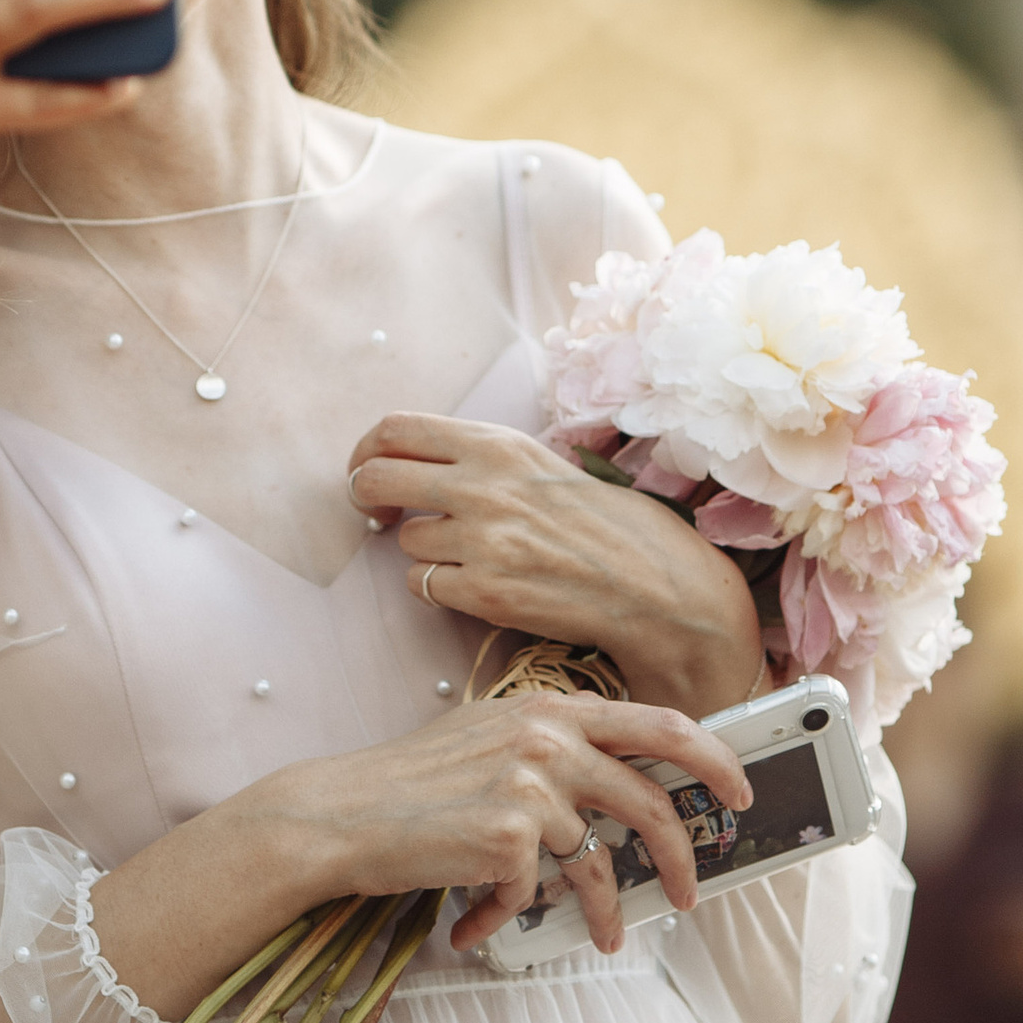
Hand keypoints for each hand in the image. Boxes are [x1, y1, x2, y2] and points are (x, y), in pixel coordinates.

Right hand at [232, 691, 754, 956]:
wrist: (344, 812)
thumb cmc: (412, 783)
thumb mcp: (490, 740)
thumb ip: (555, 751)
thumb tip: (620, 792)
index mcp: (550, 708)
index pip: (658, 722)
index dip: (712, 758)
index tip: (739, 791)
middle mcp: (548, 736)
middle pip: (650, 799)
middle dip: (681, 856)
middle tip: (690, 893)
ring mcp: (531, 783)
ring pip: (598, 862)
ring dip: (601, 911)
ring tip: (597, 936)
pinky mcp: (511, 833)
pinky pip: (537, 892)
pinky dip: (511, 915)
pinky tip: (478, 918)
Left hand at [348, 412, 763, 716]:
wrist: (657, 588)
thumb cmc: (604, 524)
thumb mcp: (542, 466)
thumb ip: (481, 459)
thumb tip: (415, 460)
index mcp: (497, 445)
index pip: (396, 429)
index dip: (367, 449)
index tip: (368, 467)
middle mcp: (483, 485)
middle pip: (375, 479)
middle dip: (366, 497)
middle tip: (379, 514)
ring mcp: (482, 541)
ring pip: (404, 541)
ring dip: (423, 551)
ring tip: (470, 555)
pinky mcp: (486, 593)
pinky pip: (423, 586)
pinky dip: (438, 588)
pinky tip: (477, 585)